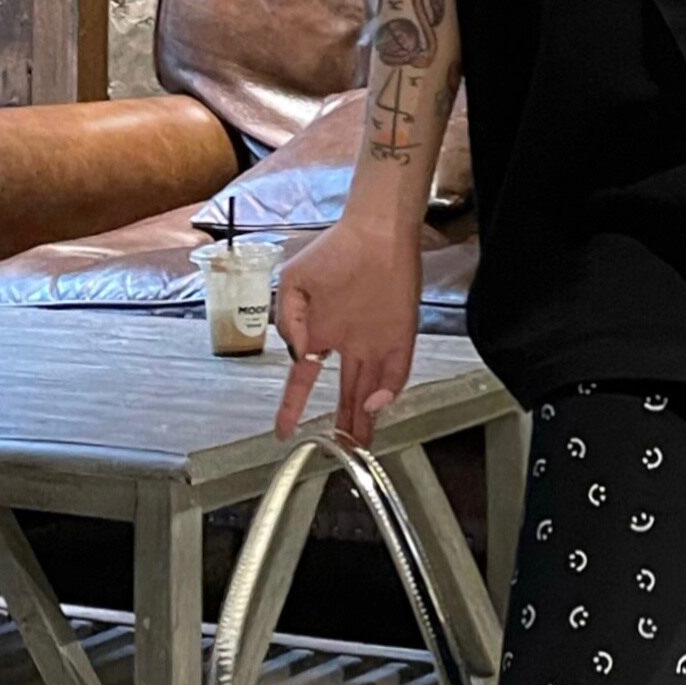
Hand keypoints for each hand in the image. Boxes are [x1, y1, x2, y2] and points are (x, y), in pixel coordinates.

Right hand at [272, 212, 422, 442]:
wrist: (374, 231)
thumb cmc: (334, 251)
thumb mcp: (295, 283)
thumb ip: (289, 322)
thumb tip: (297, 354)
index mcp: (322, 333)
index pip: (304, 379)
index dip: (293, 406)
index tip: (283, 431)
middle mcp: (349, 344)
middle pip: (346, 394)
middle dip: (342, 425)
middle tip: (340, 453)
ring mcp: (376, 343)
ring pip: (371, 392)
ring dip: (365, 419)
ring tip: (359, 447)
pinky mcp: (401, 336)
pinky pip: (396, 371)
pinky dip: (388, 390)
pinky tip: (376, 404)